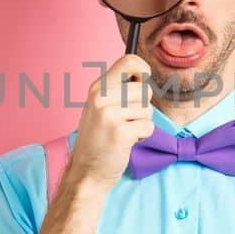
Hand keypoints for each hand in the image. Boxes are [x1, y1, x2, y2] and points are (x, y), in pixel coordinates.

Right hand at [65, 54, 155, 190]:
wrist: (86, 172)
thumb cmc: (98, 139)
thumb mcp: (100, 107)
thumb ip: (117, 90)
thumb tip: (144, 73)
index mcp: (97, 88)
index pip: (130, 61)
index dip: (143, 71)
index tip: (140, 84)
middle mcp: (101, 98)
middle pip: (144, 89)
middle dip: (143, 106)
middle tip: (127, 119)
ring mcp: (109, 115)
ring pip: (148, 109)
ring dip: (142, 123)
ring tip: (124, 131)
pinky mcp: (120, 133)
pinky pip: (148, 127)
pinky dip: (142, 137)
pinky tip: (126, 142)